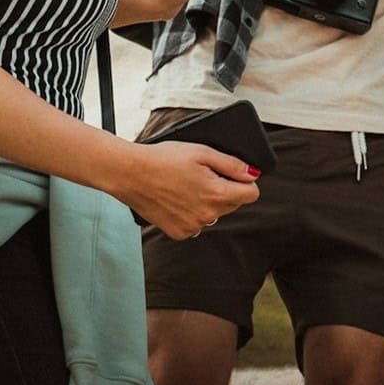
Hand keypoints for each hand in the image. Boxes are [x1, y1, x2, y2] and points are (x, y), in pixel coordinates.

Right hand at [114, 139, 261, 239]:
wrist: (131, 174)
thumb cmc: (164, 159)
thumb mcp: (202, 152)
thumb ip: (232, 164)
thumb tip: (252, 173)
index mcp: (217, 194)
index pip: (251, 194)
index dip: (245, 180)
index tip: (233, 173)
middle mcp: (208, 215)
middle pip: (233, 204)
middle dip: (225, 189)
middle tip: (204, 174)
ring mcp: (193, 227)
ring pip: (214, 214)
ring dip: (208, 202)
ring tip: (187, 185)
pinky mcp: (179, 233)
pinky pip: (197, 223)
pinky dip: (192, 212)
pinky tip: (178, 198)